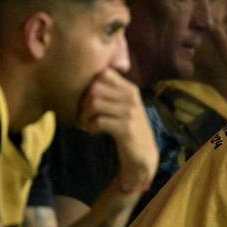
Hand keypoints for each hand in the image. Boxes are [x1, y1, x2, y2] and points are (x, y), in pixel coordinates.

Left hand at [79, 69, 157, 193]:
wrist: (143, 153)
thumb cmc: (129, 127)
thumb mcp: (125, 105)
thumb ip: (113, 91)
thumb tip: (88, 77)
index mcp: (130, 89)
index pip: (104, 73)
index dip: (90, 82)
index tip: (88, 97)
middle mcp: (131, 98)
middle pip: (95, 87)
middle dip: (83, 101)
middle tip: (83, 113)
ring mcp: (130, 113)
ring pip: (94, 103)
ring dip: (84, 115)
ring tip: (86, 122)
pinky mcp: (126, 128)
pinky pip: (99, 121)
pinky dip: (90, 127)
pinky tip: (93, 131)